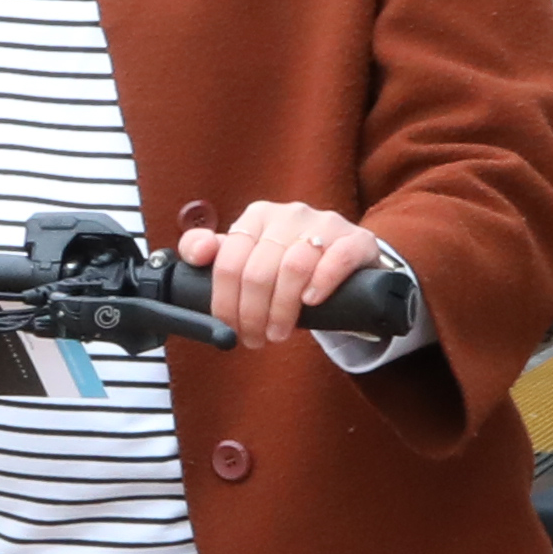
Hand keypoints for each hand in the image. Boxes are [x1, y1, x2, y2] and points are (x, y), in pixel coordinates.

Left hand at [176, 198, 384, 320]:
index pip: (228, 262)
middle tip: (256, 339)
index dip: (224, 303)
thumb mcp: (252, 258)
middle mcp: (289, 214)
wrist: (350, 265)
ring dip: (281, 309)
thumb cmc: (292, 266)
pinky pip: (336, 259)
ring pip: (293, 267)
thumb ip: (217, 255)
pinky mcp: (357, 240)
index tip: (230, 328)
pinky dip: (320, 283)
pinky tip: (311, 302)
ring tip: (278, 333)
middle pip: (257, 271)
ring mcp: (325, 224)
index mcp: (257, 216)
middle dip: (252, 313)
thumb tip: (195, 253)